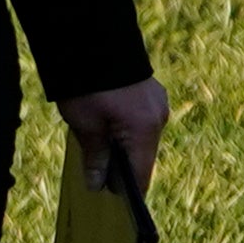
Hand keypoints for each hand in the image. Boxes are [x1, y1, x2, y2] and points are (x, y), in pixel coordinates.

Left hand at [56, 75, 168, 194]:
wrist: (93, 40)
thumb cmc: (86, 86)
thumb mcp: (85, 125)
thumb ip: (95, 157)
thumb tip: (98, 186)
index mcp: (144, 130)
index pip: (141, 173)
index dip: (128, 191)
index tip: (113, 202)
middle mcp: (158, 118)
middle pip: (142, 155)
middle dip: (121, 167)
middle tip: (97, 177)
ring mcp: (158, 104)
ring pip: (141, 137)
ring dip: (122, 146)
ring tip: (98, 151)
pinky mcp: (152, 93)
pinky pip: (141, 120)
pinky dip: (126, 129)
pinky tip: (106, 128)